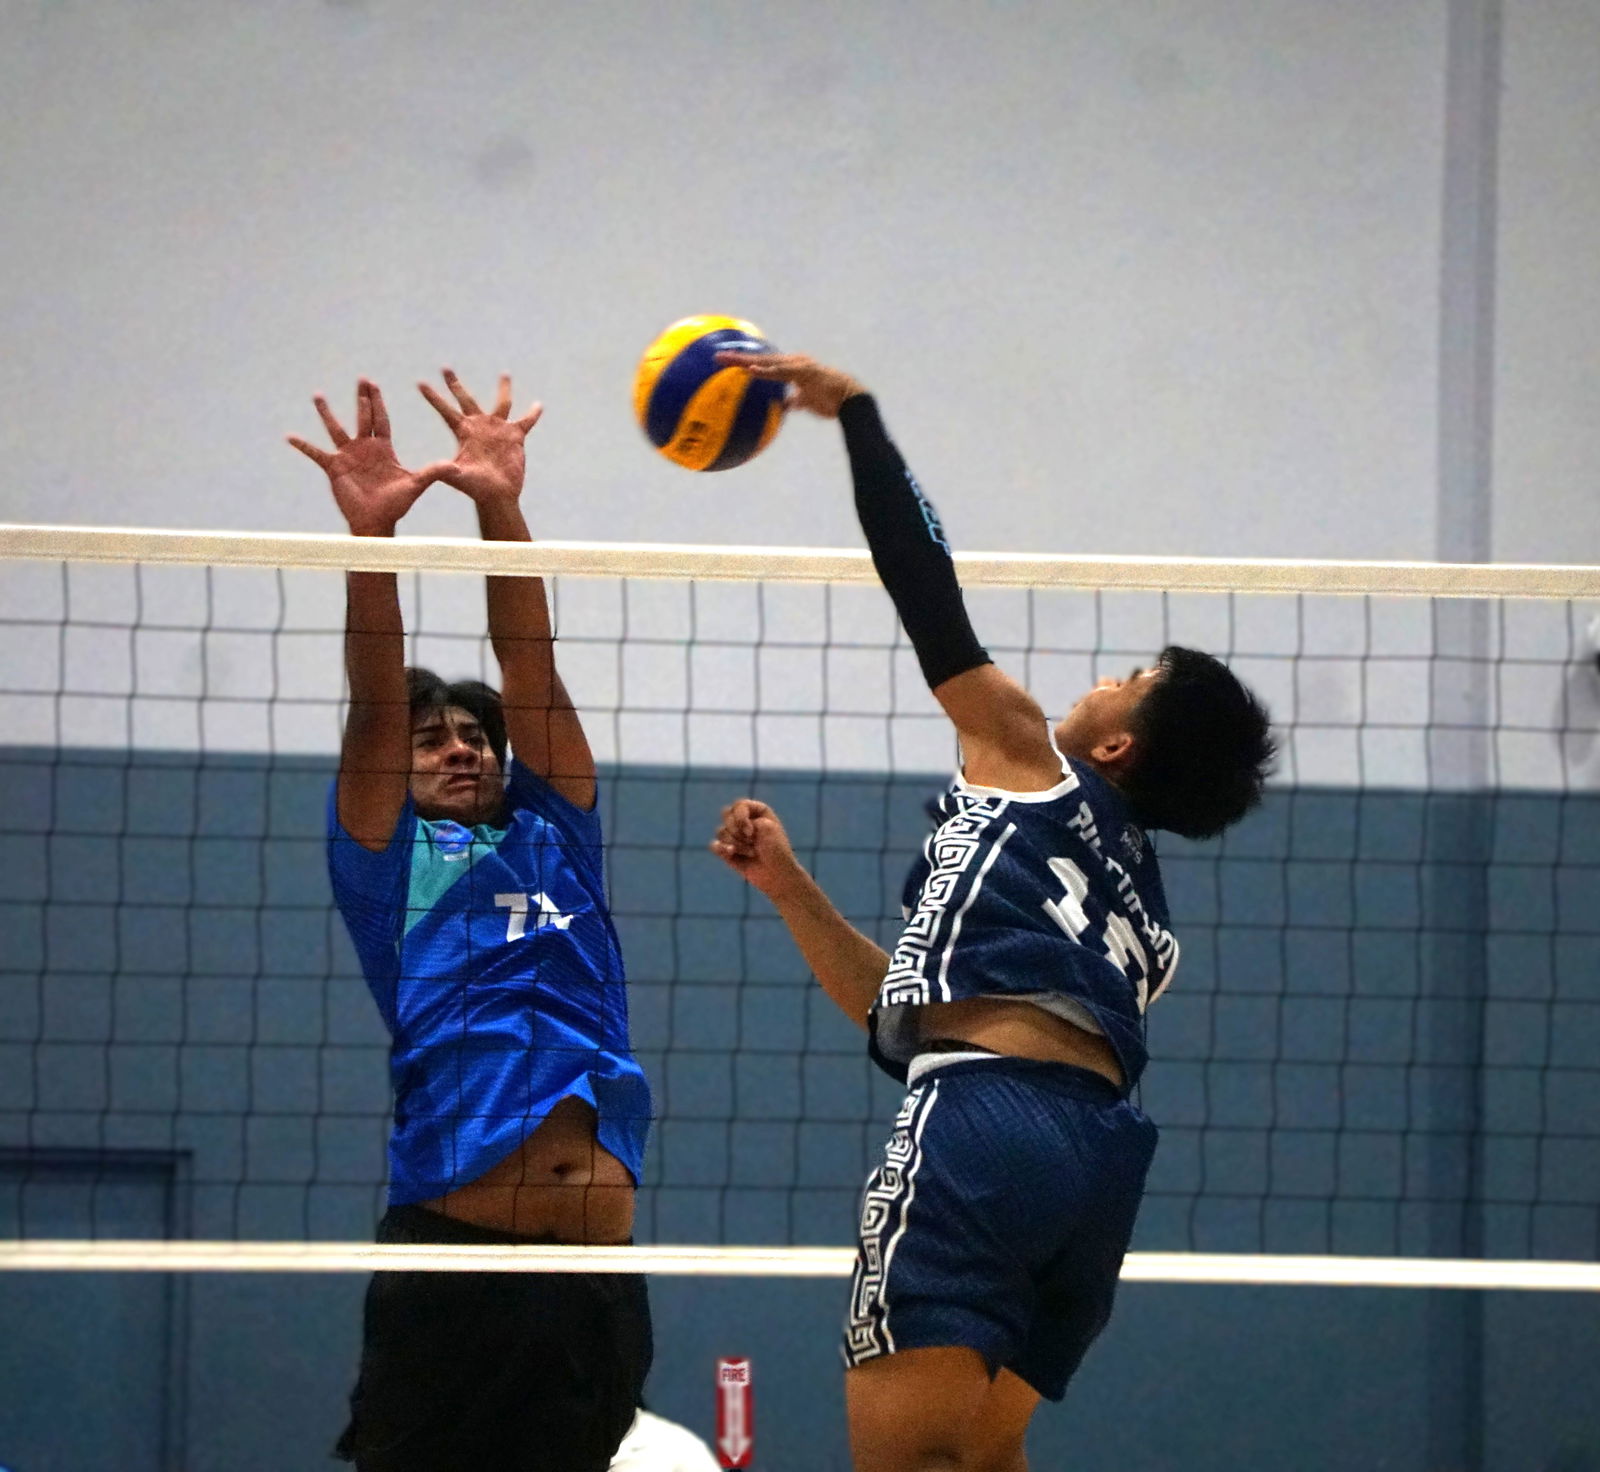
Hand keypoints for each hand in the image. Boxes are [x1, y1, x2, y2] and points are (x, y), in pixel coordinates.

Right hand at [288, 380, 448, 535]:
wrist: (377, 521)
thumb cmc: (396, 505)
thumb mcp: (415, 486)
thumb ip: (433, 473)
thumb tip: (454, 466)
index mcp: (383, 449)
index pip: (381, 419)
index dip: (378, 402)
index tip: (373, 384)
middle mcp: (365, 448)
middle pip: (362, 417)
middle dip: (362, 398)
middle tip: (361, 378)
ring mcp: (348, 456)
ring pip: (336, 429)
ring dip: (326, 412)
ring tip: (318, 395)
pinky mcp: (334, 468)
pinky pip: (315, 453)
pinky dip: (303, 445)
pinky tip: (290, 436)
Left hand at [419, 369, 542, 503]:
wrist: (498, 495)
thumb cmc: (476, 488)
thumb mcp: (458, 478)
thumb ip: (447, 471)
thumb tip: (438, 468)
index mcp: (464, 432)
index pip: (446, 411)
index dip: (434, 397)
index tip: (420, 383)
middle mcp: (480, 426)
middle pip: (466, 399)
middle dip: (455, 384)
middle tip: (445, 368)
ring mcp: (498, 430)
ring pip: (502, 404)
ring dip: (504, 389)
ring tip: (505, 374)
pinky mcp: (515, 437)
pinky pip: (526, 422)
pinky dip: (532, 414)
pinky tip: (538, 405)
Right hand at [710, 799, 807, 900]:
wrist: (778, 875)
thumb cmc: (777, 851)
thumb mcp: (767, 828)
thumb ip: (744, 821)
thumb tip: (722, 833)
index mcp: (757, 811)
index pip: (739, 805)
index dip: (741, 818)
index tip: (751, 832)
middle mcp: (745, 820)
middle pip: (726, 815)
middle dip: (737, 831)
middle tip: (752, 841)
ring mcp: (735, 836)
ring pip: (721, 832)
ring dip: (737, 844)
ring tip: (752, 853)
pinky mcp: (727, 851)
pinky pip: (714, 845)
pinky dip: (721, 849)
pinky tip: (731, 854)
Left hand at [712, 352, 864, 418]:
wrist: (851, 400)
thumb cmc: (831, 402)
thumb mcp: (808, 402)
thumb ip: (795, 401)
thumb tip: (785, 407)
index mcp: (791, 369)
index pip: (764, 365)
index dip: (745, 363)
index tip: (727, 363)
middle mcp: (792, 363)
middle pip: (760, 359)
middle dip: (738, 357)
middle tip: (717, 356)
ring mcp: (797, 366)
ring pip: (766, 361)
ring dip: (746, 360)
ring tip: (727, 360)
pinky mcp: (804, 372)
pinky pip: (780, 371)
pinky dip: (766, 370)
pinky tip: (751, 369)